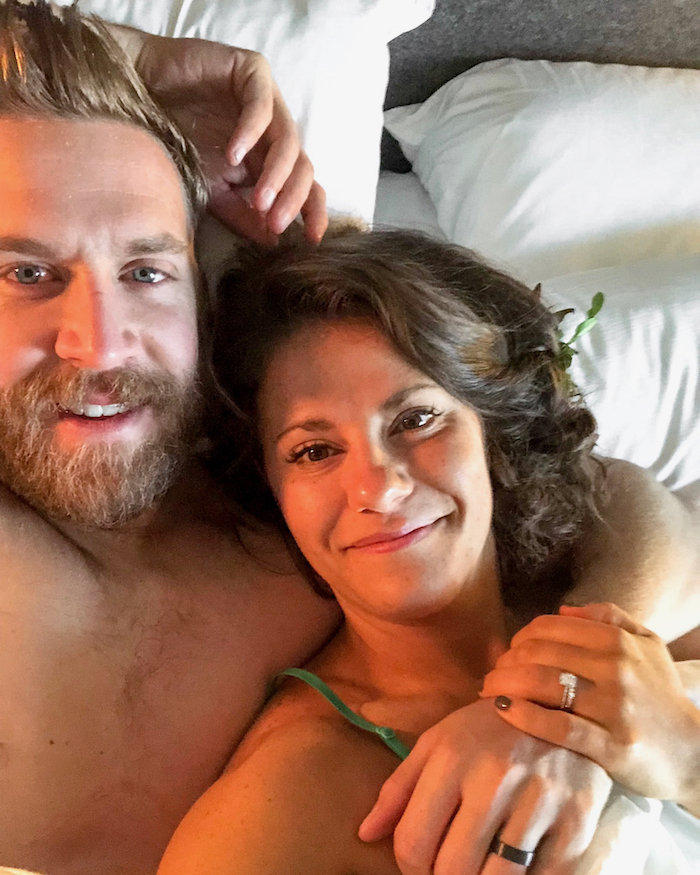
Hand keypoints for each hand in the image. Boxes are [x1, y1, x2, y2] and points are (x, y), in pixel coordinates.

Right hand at [132, 32, 326, 243]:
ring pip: (288, 140)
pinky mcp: (252, 71)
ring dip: (276, 174)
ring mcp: (267, 100)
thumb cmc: (176, 143)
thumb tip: (273, 241)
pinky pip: (261, 105)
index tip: (311, 240)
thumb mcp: (212, 190)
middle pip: (303, 166)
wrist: (139, 98)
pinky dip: (250, 133)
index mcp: (271, 159)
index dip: (313, 212)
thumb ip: (243, 214)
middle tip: (276, 224)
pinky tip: (232, 155)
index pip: (306, 186)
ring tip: (259, 200)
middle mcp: (275, 131)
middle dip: (293, 198)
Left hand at [359, 698, 611, 874]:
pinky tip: (518, 861)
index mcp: (453, 758)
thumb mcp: (437, 742)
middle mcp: (495, 779)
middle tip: (450, 866)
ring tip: (481, 863)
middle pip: (453, 870)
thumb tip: (365, 834)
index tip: (420, 864)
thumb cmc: (487, 728)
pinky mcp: (578, 822)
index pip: (413, 844)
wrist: (560, 702)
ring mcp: (540, 802)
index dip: (409, 867)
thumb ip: (398, 789)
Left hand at [481, 603, 699, 812]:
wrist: (695, 751)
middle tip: (493, 673)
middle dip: (506, 662)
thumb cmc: (661, 694)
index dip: (519, 637)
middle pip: (538, 654)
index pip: (549, 628)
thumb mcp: (647, 644)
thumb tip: (563, 611)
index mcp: (618, 641)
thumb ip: (609, 617)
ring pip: (541, 685)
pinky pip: (557, 727)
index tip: (510, 652)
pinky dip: (523, 715)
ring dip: (504, 684)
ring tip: (489, 690)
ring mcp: (614, 709)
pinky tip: (503, 709)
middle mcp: (616, 669)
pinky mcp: (611, 747)